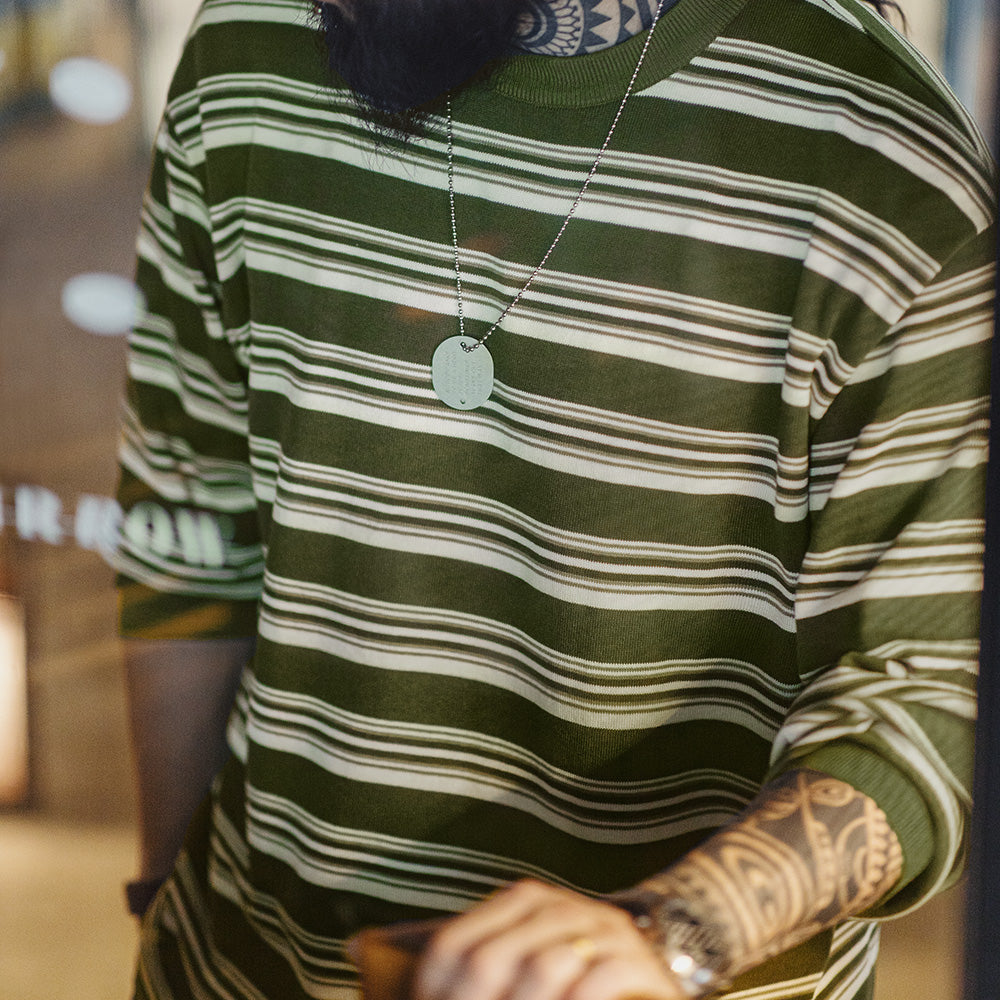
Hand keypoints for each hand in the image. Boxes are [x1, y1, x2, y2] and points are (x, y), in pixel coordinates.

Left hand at [409, 879, 688, 999]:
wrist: (653, 966)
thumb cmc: (570, 974)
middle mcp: (556, 905)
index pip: (453, 949)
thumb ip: (458, 960)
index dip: (436, 995)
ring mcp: (597, 928)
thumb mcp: (513, 960)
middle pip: (489, 962)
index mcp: (520, 899)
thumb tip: (355, 950)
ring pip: (541, 970)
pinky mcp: (635, 961)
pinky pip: (593, 982)